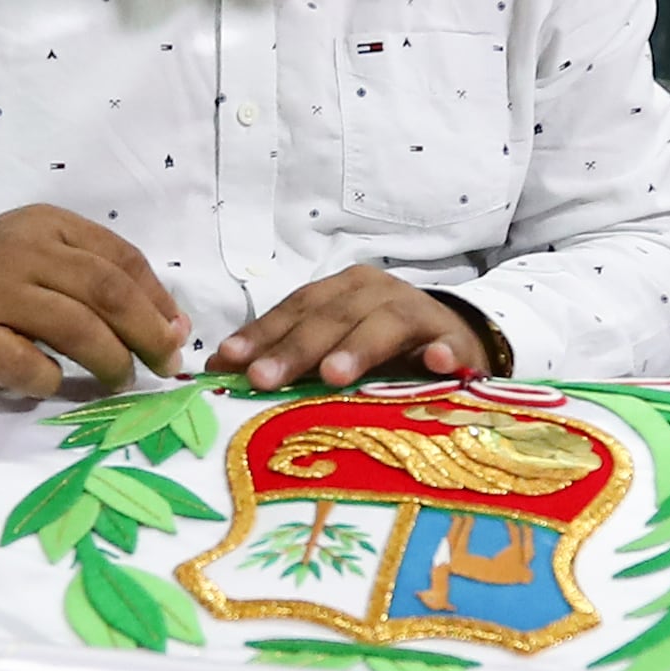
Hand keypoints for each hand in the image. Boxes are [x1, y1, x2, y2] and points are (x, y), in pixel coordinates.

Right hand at [0, 205, 187, 395]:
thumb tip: (175, 326)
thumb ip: (107, 281)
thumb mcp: (48, 259)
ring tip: (122, 380)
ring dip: (112, 361)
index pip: (122, 259)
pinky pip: (29, 365)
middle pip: (107, 291)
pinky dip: (53, 380)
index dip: (159, 301)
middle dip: (147, 333)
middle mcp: (22, 251)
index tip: (176, 334)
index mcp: (49, 224)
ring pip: (76, 328)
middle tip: (164, 366)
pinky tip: (56, 383)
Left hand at [219, 264, 482, 391]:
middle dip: (296, 348)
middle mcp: (375, 293)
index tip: (229, 360)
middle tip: (263, 378)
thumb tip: (215, 370)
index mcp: (341, 291)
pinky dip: (441, 353)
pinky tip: (435, 363)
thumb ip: (282, 354)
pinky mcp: (454, 341)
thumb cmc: (380, 349)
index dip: (262, 333)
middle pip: (332, 317)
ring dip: (358, 348)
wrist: (453, 341)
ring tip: (332, 376)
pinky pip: (447, 346)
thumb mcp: (330, 346)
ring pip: (384, 326)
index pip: (296, 308)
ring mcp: (417, 314)